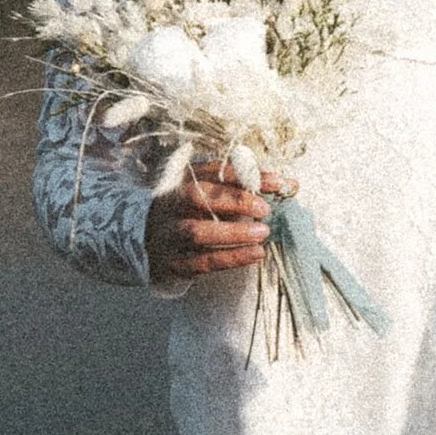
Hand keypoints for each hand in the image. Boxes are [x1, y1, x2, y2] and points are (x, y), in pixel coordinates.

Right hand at [145, 157, 288, 287]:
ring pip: (196, 231)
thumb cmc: (189, 217)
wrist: (148, 249)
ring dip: (232, 232)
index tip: (277, 180)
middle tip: (264, 208)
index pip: (212, 171)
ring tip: (263, 233)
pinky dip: (231, 258)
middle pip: (197, 196)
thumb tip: (288, 184)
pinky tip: (256, 254)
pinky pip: (202, 261)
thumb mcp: (208, 198)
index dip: (244, 174)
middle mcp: (169, 205)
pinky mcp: (172, 263)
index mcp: (179, 182)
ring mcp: (168, 235)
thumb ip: (242, 189)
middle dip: (233, 199)